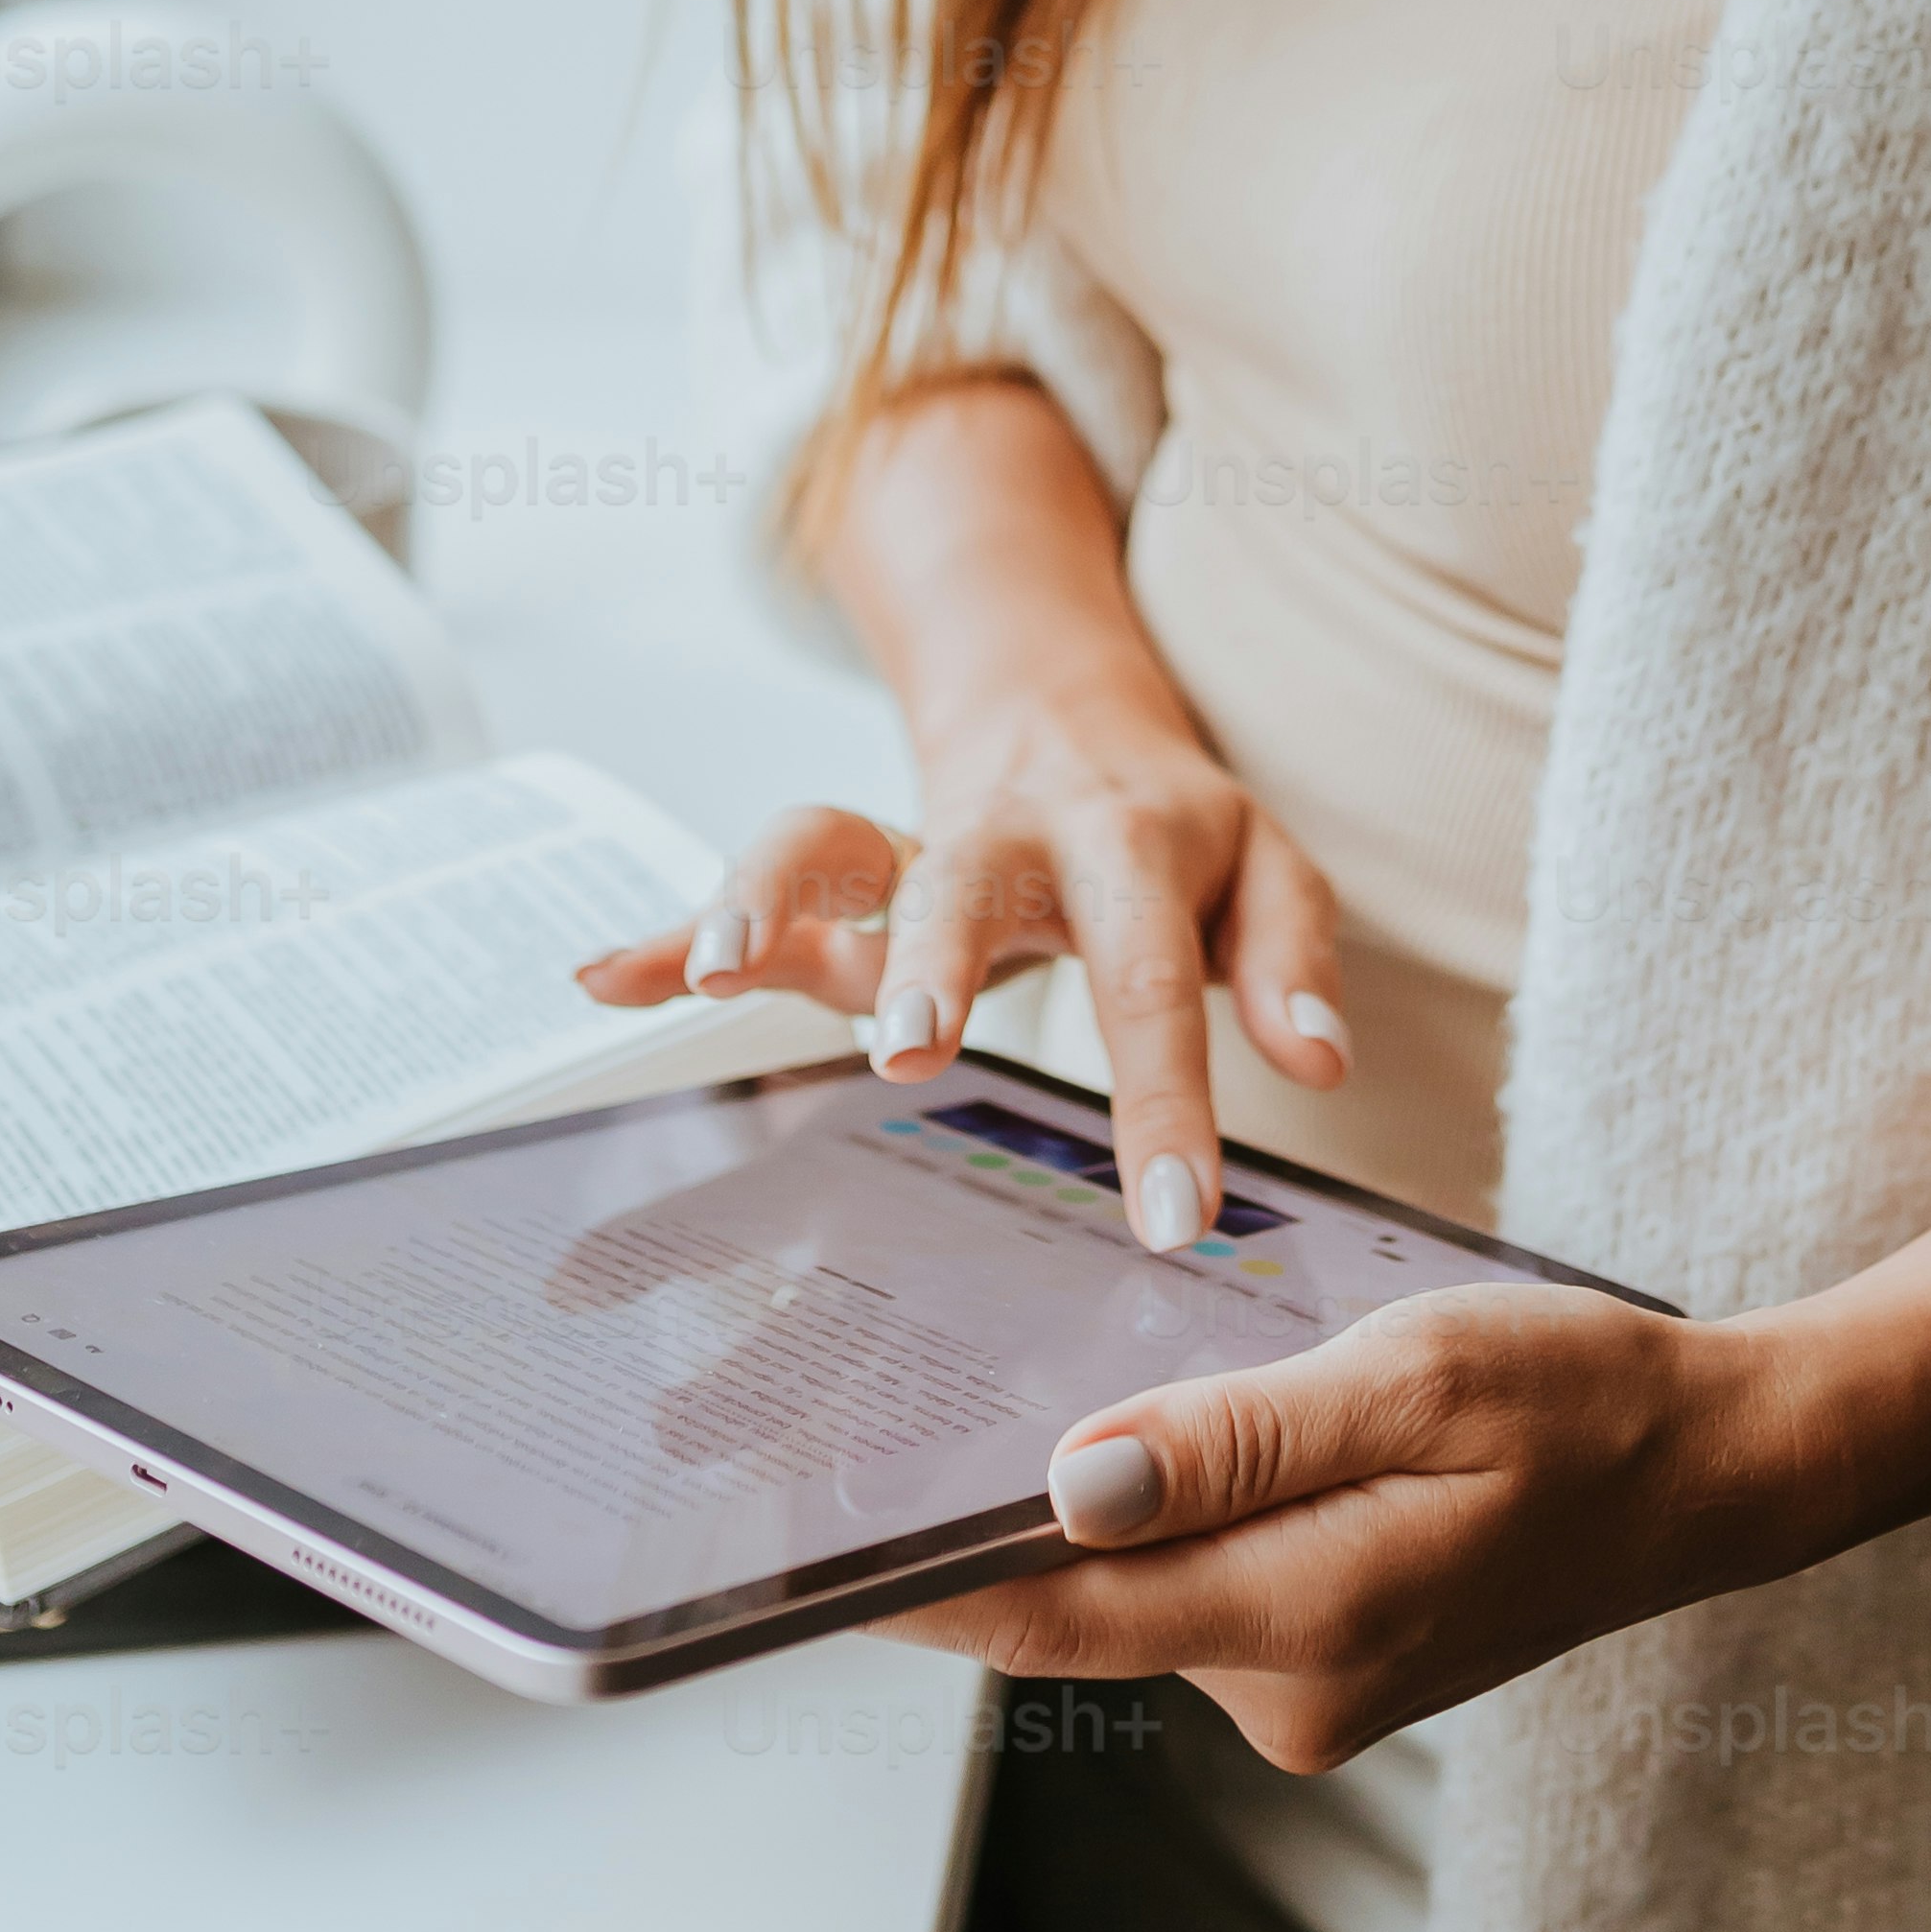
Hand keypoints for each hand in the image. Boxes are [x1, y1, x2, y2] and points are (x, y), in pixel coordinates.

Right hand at [572, 712, 1352, 1247]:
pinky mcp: (834, 873)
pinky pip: (744, 884)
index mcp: (1127, 841)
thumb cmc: (1176, 832)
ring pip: (828, 843)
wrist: (1069, 710)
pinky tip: (608, 978)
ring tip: (726, 972)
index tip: (1174, 1221)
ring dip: (771, 898)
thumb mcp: (1265, 870)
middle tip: (912, 1049)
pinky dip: (673, 929)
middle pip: (963, 880)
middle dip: (933, 959)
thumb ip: (1293, 956)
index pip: (1150, 979)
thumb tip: (1322, 1063)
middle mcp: (1005, 832)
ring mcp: (906, 843)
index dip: (1164, 1099)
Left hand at [890, 1278, 1818, 1771]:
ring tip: (997, 1381)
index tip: (791, 1545)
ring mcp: (1308, 1689)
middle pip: (1081, 1607)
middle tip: (852, 1416)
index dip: (911, 1589)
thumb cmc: (1585, 1401)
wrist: (1715, 1469)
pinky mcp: (1325, 1662)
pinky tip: (1147, 1424)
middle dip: (972, 1523)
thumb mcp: (1420, 1375)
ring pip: (1140, 1590)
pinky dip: (1158, 1516)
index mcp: (1305, 1619)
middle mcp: (1286, 1691)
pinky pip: (1200, 1586)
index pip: (1054, 1618)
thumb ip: (1242, 1434)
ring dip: (1076, 1507)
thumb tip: (1071, 1483)